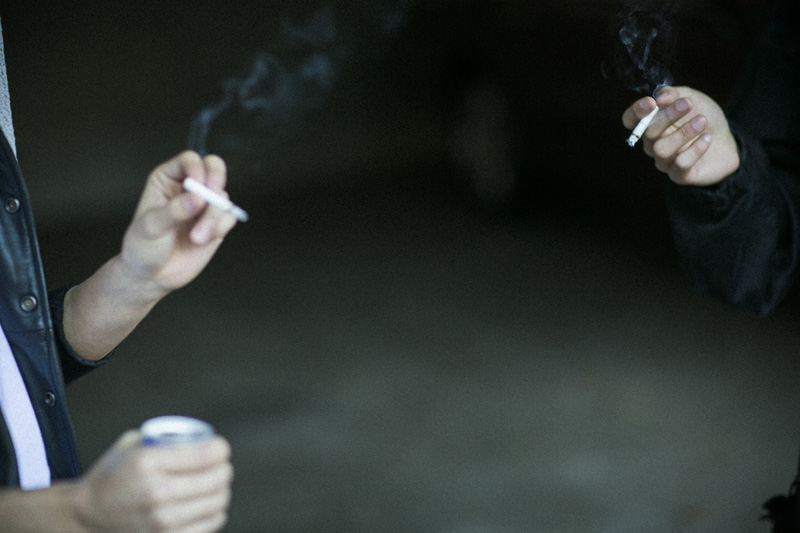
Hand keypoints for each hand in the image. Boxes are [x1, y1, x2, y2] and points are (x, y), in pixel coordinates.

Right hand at [73, 430, 232, 531]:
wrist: (86, 515)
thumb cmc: (112, 476)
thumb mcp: (133, 445)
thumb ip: (164, 438)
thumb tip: (201, 438)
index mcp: (148, 462)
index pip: (206, 454)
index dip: (220, 449)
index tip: (220, 448)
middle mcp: (156, 491)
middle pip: (216, 478)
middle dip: (224, 468)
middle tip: (221, 466)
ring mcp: (161, 519)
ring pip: (217, 502)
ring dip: (222, 491)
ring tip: (218, 485)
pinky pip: (210, 524)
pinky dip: (215, 513)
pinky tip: (211, 506)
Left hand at [119, 151, 238, 298]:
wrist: (152, 277)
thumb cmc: (143, 247)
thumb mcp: (150, 227)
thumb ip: (174, 211)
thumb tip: (197, 199)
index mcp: (167, 180)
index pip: (188, 161)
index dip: (197, 169)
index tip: (198, 187)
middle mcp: (188, 189)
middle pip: (213, 168)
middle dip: (217, 180)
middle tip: (214, 194)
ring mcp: (204, 206)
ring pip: (222, 197)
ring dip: (213, 218)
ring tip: (197, 238)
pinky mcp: (216, 224)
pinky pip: (228, 217)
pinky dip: (219, 228)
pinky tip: (203, 240)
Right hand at [622, 86, 739, 186]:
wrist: (728, 140)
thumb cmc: (704, 117)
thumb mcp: (691, 97)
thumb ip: (673, 94)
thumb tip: (659, 98)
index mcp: (651, 124)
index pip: (630, 120)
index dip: (636, 112)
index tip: (651, 102)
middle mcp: (653, 144)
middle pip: (648, 133)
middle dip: (667, 117)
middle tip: (688, 104)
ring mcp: (664, 161)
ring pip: (661, 150)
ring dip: (683, 133)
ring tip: (702, 121)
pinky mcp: (679, 175)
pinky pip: (680, 164)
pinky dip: (695, 149)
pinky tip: (707, 138)